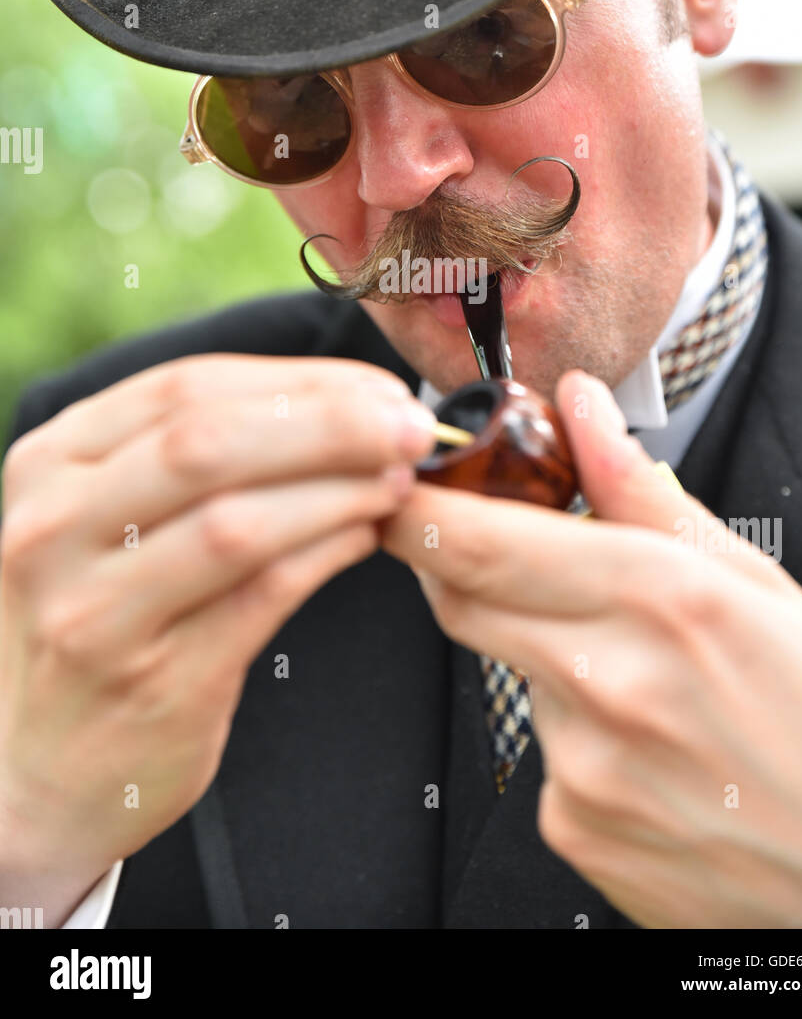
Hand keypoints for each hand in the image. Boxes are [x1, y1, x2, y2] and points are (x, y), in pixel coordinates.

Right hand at [0, 355, 435, 879]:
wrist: (42, 767)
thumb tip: (344, 400)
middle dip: (329, 425)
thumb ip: (194, 451)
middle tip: (411, 427)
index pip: (187, 388)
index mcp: (50, 463)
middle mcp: (54, 528)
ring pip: (236, 523)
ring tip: (398, 481)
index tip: (378, 387)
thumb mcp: (109, 514)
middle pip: (207, 445)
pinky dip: (327, 555)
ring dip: (339, 491)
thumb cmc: (102, 614)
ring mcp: (95, 611)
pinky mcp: (153, 681)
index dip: (298, 381)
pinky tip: (365, 535)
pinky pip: (260, 598)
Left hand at [380, 369, 801, 927]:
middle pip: (459, 599)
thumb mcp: (754, 580)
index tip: (394, 486)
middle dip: (460, 563)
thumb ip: (642, 490)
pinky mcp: (571, 827)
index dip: (415, 508)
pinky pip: (536, 750)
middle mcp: (607, 682)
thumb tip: (579, 406)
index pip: (478, 541)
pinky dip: (571, 729)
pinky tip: (644, 743)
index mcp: (659, 597)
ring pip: (506, 671)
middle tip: (506, 552)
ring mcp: (582, 765)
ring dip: (542, 653)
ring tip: (637, 675)